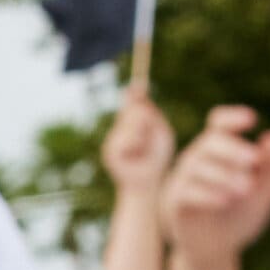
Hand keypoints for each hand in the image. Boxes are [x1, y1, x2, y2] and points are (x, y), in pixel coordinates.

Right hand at [94, 84, 169, 202]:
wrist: (148, 183)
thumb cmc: (157, 158)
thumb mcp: (160, 132)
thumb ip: (151, 115)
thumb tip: (139, 95)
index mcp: (132, 126)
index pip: (132, 106)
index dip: (133, 96)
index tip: (138, 85)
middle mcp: (120, 131)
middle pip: (133, 112)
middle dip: (145, 118)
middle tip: (151, 135)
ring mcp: (113, 141)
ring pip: (130, 125)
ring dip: (142, 134)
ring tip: (144, 149)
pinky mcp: (110, 152)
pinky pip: (126, 139)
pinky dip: (136, 144)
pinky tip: (137, 155)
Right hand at [158, 103, 269, 257]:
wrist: (218, 250)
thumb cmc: (241, 216)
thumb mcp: (265, 192)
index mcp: (221, 151)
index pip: (220, 124)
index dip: (232, 118)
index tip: (251, 120)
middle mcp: (199, 158)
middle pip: (210, 141)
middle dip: (234, 148)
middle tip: (254, 160)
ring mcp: (183, 178)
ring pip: (198, 165)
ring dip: (225, 174)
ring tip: (247, 188)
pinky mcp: (175, 201)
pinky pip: (186, 190)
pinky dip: (207, 194)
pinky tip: (226, 200)